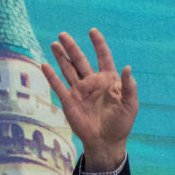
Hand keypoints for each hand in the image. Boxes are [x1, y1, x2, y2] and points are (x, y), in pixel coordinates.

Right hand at [41, 28, 137, 170]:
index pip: (103, 57)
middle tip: (63, 34)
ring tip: (54, 43)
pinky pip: (58, 86)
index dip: (98, 44)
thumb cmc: (121, 123)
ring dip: (61, 57)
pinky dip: (51, 76)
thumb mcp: (129, 104)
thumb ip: (129, 86)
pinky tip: (44, 65)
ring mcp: (80, 91)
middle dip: (72, 47)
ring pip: (68, 69)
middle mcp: (92, 82)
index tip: (92, 31)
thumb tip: (128, 67)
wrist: (106, 142)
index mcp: (108, 80)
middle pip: (80, 60)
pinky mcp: (69, 101)